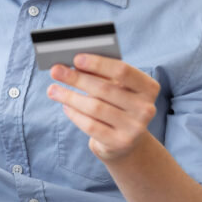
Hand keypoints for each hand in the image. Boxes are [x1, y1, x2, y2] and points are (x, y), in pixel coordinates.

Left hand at [46, 53, 159, 168]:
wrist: (126, 141)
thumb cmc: (117, 105)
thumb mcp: (116, 88)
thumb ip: (101, 75)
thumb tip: (72, 63)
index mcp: (149, 88)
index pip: (122, 71)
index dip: (98, 63)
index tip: (76, 58)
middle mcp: (146, 108)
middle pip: (105, 89)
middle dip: (76, 78)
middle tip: (56, 71)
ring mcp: (134, 128)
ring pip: (95, 108)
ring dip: (70, 97)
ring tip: (53, 90)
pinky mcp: (119, 143)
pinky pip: (91, 125)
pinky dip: (75, 114)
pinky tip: (65, 107)